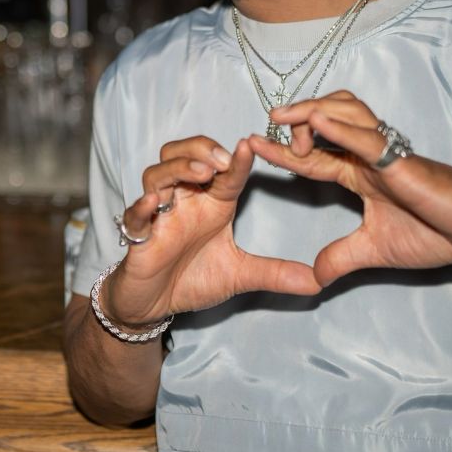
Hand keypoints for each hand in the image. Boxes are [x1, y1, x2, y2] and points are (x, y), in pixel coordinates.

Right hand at [103, 135, 321, 329]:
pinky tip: (155, 203)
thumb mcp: (240, 275)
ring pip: (157, 174)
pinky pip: (133, 214)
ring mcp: (158, 215)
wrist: (154, 306)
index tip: (252, 146)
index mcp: (210, 203)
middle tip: (222, 160)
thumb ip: (276, 274)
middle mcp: (183, 201)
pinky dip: (142, 205)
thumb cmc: (192, 280)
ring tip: (200, 175)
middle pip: (182, 155)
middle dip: (200, 150)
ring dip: (177, 169)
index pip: (224, 172)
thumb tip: (318, 283)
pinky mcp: (138, 236)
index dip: (236, 159)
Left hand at [255, 90, 451, 284]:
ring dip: (311, 113)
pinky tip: (317, 123)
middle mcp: (369, 156)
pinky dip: (341, 128)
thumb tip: (315, 278)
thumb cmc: (439, 232)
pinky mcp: (403, 160)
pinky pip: (368, 137)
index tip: (250, 145)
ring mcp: (386, 154)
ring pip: (345, 114)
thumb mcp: (378, 250)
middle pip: (325, 119)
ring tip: (285, 122)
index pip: (313, 156)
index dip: (281, 150)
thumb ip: (344, 257)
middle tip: (267, 130)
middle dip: (294, 118)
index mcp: (360, 174)